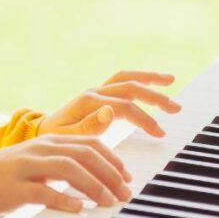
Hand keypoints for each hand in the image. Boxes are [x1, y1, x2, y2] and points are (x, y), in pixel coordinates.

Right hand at [0, 134, 132, 217]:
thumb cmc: (12, 176)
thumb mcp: (42, 163)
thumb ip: (67, 163)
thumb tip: (99, 175)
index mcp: (51, 140)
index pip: (90, 143)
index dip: (113, 160)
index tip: (127, 177)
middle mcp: (42, 148)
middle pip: (84, 154)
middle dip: (110, 173)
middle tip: (124, 193)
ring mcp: (28, 165)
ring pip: (68, 168)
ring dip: (93, 185)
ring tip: (108, 201)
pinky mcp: (16, 186)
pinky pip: (44, 191)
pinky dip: (64, 199)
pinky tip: (78, 208)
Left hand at [37, 70, 181, 137]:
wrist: (42, 131)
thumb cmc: (55, 138)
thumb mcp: (67, 137)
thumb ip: (89, 126)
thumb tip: (111, 111)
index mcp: (88, 102)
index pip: (124, 107)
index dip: (144, 118)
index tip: (160, 133)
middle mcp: (94, 91)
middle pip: (129, 87)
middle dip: (154, 96)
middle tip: (176, 108)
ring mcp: (97, 91)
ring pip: (127, 79)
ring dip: (149, 79)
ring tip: (171, 80)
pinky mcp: (100, 94)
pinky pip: (123, 82)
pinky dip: (140, 80)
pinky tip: (154, 83)